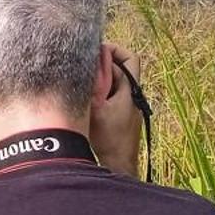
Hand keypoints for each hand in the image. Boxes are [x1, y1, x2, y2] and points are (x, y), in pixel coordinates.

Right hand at [88, 42, 143, 177]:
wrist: (118, 164)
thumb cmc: (109, 138)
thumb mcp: (96, 108)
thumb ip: (94, 83)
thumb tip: (90, 62)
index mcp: (131, 89)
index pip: (130, 58)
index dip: (114, 50)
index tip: (96, 51)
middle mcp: (132, 95)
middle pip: (119, 69)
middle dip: (101, 66)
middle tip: (83, 67)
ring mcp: (128, 106)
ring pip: (113, 83)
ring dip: (99, 80)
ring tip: (82, 84)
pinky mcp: (121, 115)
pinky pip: (111, 95)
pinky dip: (99, 93)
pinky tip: (85, 101)